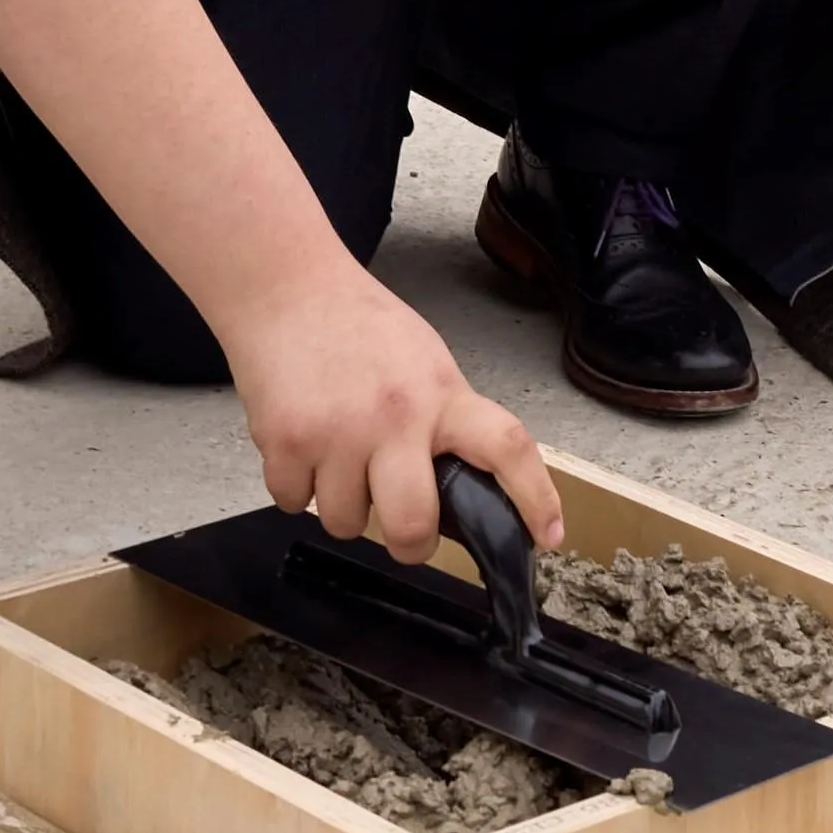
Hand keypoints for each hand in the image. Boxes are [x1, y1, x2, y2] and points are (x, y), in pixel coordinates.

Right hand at [217, 262, 559, 563]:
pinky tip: (302, 448)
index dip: (535, 499)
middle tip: (405, 533)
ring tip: (336, 460)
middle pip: (413, 525)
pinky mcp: (286, 442)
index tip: (548, 537)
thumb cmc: (357, 325)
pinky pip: (293, 504)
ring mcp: (338, 433)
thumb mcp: (424, 361)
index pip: (507, 448)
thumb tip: (460, 482)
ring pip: (346, 523)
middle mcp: (395, 417)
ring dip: (342, 506)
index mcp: (441, 394)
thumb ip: (444, 417)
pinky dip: (296, 488)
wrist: (284, 288)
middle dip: (410, 544)